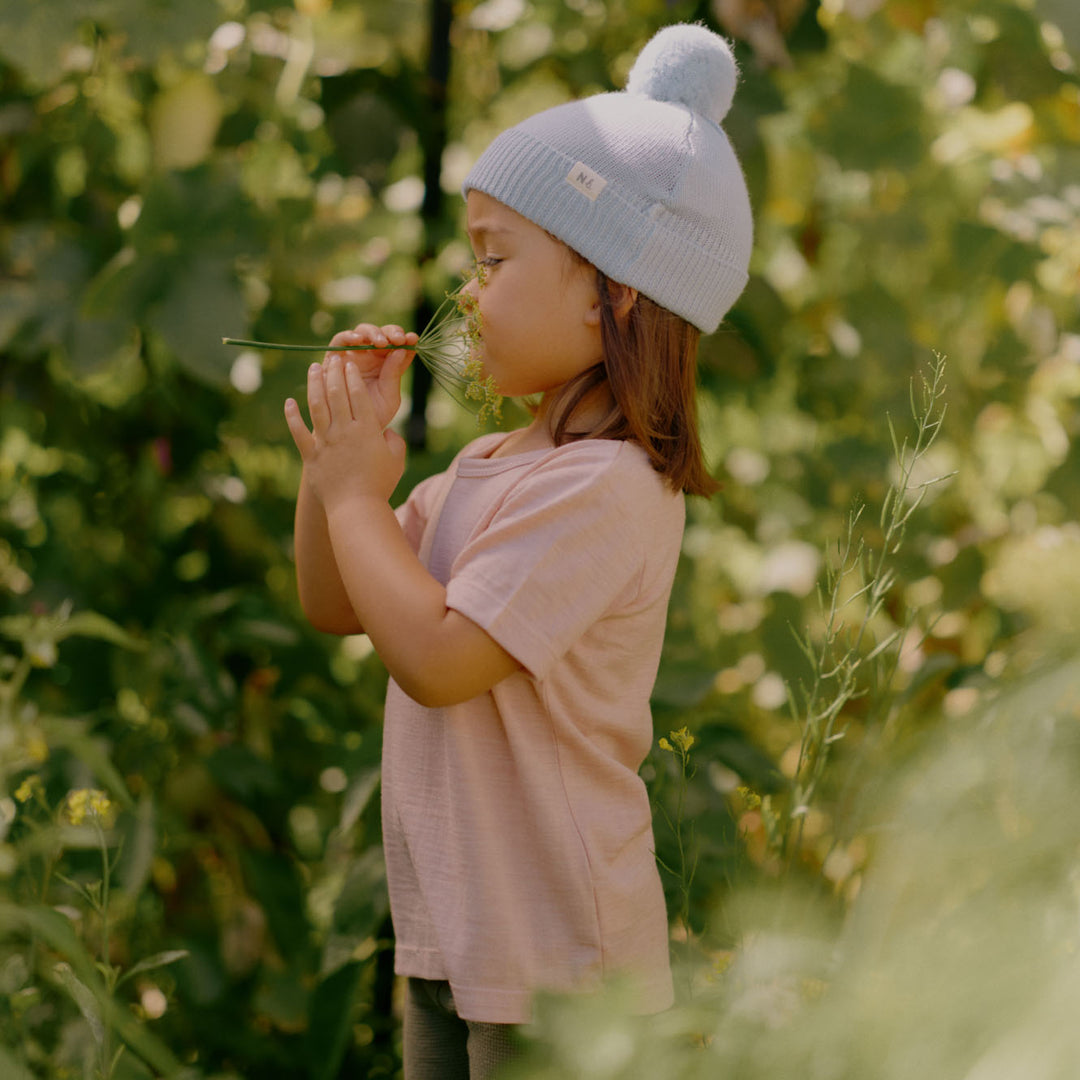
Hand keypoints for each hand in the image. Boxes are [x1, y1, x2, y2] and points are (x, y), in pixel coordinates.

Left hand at [285, 354, 406, 506]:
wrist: (356, 509)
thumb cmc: (380, 485)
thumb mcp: (397, 460)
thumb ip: (394, 440)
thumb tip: (388, 432)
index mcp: (366, 429)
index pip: (358, 394)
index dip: (353, 376)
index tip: (350, 363)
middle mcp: (343, 431)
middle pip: (336, 394)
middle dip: (334, 372)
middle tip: (332, 358)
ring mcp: (325, 442)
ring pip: (316, 406)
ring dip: (313, 384)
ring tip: (313, 369)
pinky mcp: (311, 455)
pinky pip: (298, 432)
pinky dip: (292, 416)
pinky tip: (289, 402)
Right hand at [325, 323, 416, 430]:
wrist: (350, 432)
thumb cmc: (372, 416)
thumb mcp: (389, 397)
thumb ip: (395, 375)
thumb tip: (402, 350)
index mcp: (387, 365)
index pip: (398, 346)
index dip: (406, 339)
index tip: (413, 339)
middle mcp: (370, 357)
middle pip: (381, 334)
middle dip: (390, 332)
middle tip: (398, 339)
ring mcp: (353, 355)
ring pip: (362, 333)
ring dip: (372, 333)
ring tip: (380, 342)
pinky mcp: (334, 357)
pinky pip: (339, 340)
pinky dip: (348, 336)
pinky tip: (358, 340)